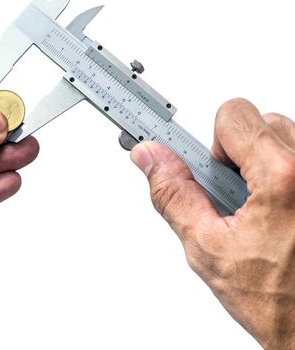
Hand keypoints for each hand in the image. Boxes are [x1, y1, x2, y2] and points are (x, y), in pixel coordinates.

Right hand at [130, 98, 294, 348]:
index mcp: (283, 178)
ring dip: (264, 163)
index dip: (211, 143)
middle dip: (237, 154)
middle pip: (261, 122)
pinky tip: (279, 209)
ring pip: (285, 137)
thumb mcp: (208, 248)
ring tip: (259, 207)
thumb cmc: (277, 300)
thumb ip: (174, 194)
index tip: (192, 151)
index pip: (234, 115)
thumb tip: (150, 158)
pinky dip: (284, 173)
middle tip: (234, 196)